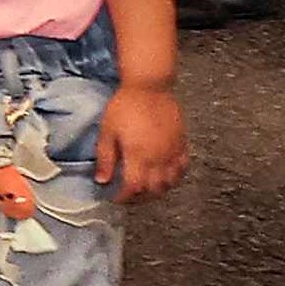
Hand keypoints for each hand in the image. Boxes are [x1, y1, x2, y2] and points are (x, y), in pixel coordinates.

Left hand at [96, 80, 188, 201]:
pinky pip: (182, 169)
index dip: (124, 198)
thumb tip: (102, 180)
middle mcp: (159, 159)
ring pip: (170, 183)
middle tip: (128, 196)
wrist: (150, 87)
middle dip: (139, 198)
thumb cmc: (126, 106)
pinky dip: (173, 178)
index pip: (134, 188)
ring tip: (144, 189)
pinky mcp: (182, 145)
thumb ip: (105, 158)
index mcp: (139, 156)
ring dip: (157, 191)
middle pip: (153, 190)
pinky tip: (165, 176)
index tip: (115, 198)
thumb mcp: (108, 130)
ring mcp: (173, 153)